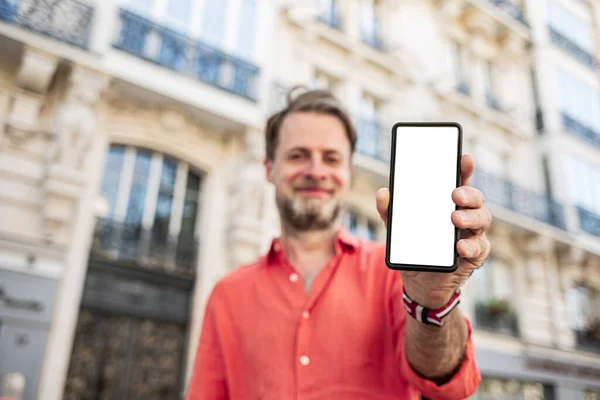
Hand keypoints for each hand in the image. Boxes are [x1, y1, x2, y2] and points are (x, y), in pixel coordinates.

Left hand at [375, 154, 491, 308]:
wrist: (419, 281)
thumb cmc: (414, 246)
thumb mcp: (398, 228)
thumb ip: (390, 211)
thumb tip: (383, 193)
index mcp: (448, 203)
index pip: (460, 181)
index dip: (464, 169)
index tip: (464, 158)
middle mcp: (465, 214)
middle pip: (476, 198)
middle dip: (469, 193)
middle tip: (454, 195)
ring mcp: (473, 233)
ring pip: (482, 218)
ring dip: (471, 217)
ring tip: (455, 219)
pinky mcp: (475, 254)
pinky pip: (478, 247)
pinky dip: (470, 246)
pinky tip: (459, 246)